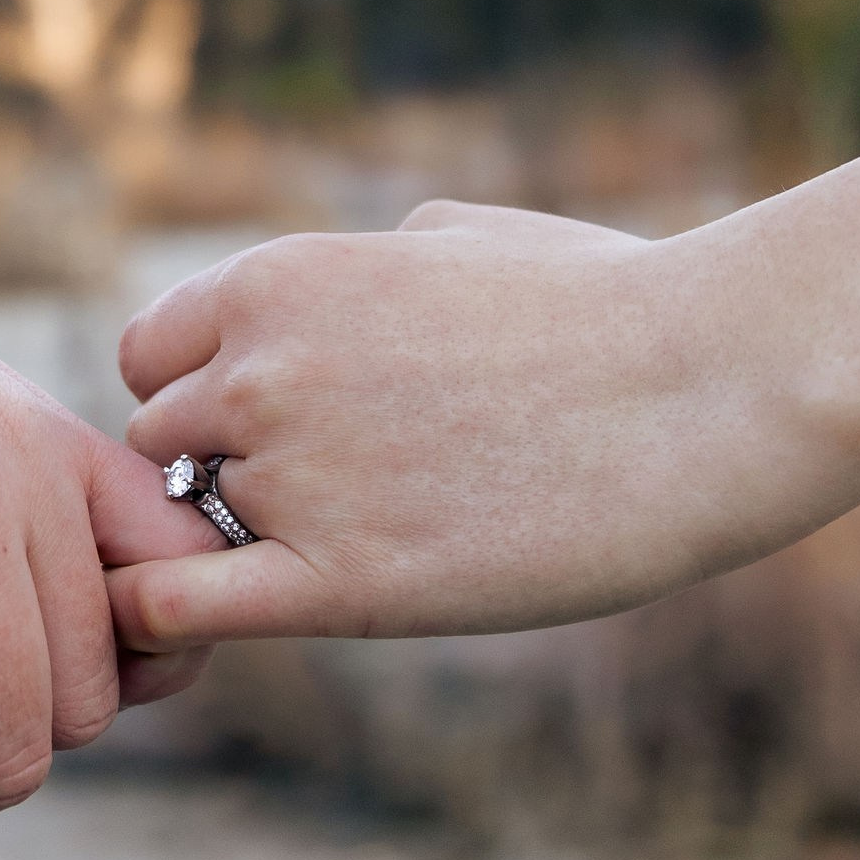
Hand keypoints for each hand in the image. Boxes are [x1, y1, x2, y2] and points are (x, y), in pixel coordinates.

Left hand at [108, 201, 844, 652]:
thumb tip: (349, 283)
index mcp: (280, 280)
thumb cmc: (611, 306)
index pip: (150, 355)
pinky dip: (164, 617)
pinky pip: (181, 606)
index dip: (197, 395)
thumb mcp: (466, 236)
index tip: (263, 426)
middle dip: (221, 468)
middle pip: (163, 443)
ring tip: (361, 543)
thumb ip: (370, 262)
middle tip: (329, 495)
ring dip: (245, 540)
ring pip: (190, 524)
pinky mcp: (340, 584)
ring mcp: (292, 479)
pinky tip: (198, 624)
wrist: (709, 388)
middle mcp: (260, 374)